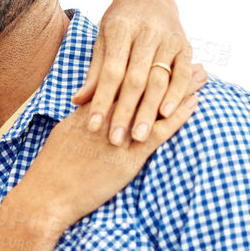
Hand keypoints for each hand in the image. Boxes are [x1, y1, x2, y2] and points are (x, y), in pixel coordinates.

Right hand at [17, 68, 203, 229]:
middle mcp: (106, 117)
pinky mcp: (129, 157)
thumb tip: (88, 111)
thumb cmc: (50, 170)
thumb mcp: (63, 135)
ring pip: (156, 104)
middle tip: (190, 56)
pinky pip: (159, 132)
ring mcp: (119, 135)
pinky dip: (177, 116)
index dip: (142, 68)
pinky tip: (194, 103)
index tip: (159, 56)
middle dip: (167, 70)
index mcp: (90, 111)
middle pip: (143, 86)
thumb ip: (80, 121)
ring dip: (181, 88)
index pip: (120, 83)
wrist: (47, 194)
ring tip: (203, 74)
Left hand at [73, 0, 193, 145]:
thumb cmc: (119, 26)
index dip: (100, 100)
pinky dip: (175, 95)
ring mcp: (169, 38)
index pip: (110, 71)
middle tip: (115, 140)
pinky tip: (166, 115)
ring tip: (139, 136)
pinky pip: (181, 74)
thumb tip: (77, 101)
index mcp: (120, 28)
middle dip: (124, 112)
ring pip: (159, 80)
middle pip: (134, 79)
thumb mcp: (103, 43)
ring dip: (149, 110)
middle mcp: (147, 32)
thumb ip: (95, 72)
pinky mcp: (185, 46)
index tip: (92, 125)